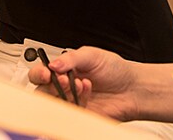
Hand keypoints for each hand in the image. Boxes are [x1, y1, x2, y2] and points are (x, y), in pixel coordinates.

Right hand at [26, 47, 140, 120]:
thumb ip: (72, 58)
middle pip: (42, 92)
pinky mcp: (79, 118)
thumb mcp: (93, 55)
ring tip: (80, 86)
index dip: (39, 74)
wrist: (133, 89)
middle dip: (51, 86)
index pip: (40, 74)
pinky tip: (87, 95)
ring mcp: (71, 104)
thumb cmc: (115, 70)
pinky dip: (76, 105)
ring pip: (53, 106)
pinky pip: (68, 118)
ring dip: (64, 95)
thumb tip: (53, 64)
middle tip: (65, 81)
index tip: (47, 73)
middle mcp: (64, 88)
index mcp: (63, 70)